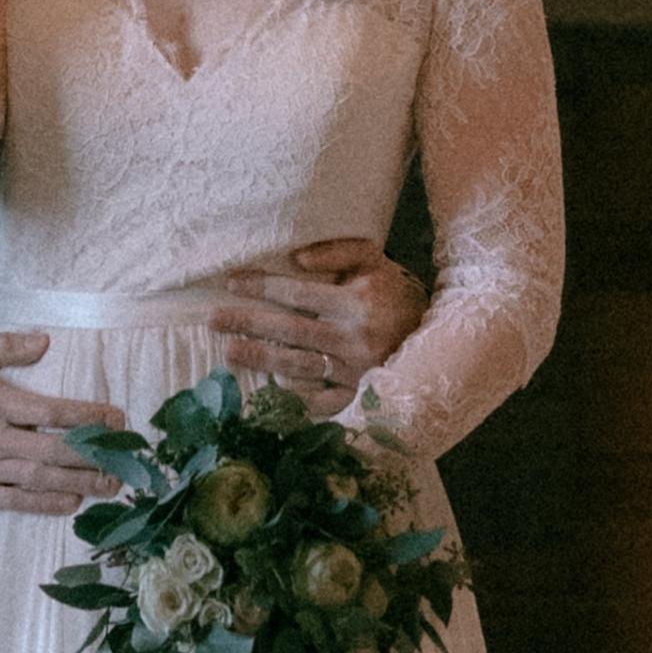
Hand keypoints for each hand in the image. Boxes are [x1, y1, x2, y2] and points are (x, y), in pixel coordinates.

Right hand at [0, 333, 122, 514]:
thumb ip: (4, 346)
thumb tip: (45, 342)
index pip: (50, 412)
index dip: (86, 416)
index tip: (116, 418)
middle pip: (52, 451)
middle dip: (93, 455)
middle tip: (124, 461)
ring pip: (40, 480)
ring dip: (78, 483)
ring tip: (109, 486)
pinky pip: (17, 502)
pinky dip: (46, 504)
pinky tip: (71, 503)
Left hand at [205, 237, 425, 418]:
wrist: (438, 337)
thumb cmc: (396, 294)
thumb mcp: (376, 261)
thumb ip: (339, 251)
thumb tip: (297, 258)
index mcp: (356, 302)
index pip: (298, 294)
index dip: (262, 287)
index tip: (231, 282)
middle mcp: (353, 338)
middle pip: (290, 331)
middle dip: (249, 325)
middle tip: (214, 320)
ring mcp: (356, 371)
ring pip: (299, 366)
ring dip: (261, 360)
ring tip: (229, 353)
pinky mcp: (360, 397)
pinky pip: (322, 401)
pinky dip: (295, 399)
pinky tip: (266, 392)